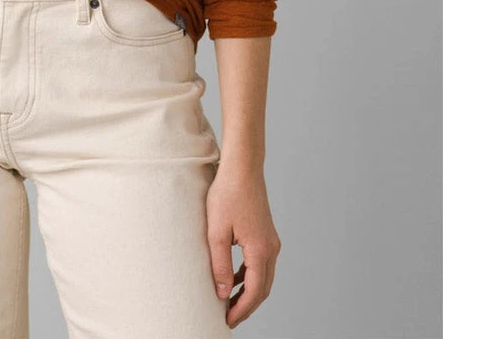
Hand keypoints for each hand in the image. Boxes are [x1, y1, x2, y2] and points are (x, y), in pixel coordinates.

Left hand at [206, 166, 280, 328]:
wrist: (242, 167)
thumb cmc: (227, 194)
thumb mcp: (217, 232)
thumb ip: (220, 265)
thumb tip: (223, 293)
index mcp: (260, 251)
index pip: (254, 293)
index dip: (240, 310)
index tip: (226, 321)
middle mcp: (271, 248)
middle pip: (262, 289)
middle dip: (246, 306)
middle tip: (228, 317)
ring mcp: (271, 241)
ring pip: (263, 277)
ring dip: (248, 292)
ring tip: (229, 302)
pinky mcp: (266, 233)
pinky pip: (261, 264)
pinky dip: (249, 276)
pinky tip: (234, 279)